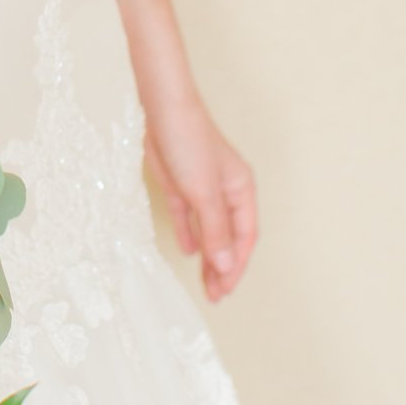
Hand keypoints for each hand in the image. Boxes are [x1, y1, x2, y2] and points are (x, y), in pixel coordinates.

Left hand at [142, 90, 257, 301]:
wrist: (161, 109)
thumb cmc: (189, 143)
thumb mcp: (204, 193)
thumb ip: (215, 231)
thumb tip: (224, 267)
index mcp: (240, 191)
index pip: (244, 237)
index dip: (236, 265)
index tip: (225, 289)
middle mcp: (225, 191)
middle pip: (228, 237)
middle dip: (223, 267)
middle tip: (215, 296)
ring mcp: (201, 188)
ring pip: (209, 230)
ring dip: (207, 256)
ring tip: (204, 284)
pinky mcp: (180, 184)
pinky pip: (189, 217)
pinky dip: (190, 234)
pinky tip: (187, 252)